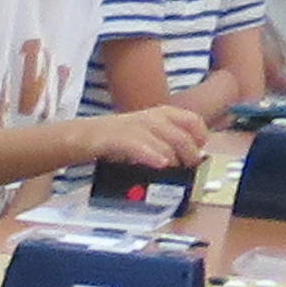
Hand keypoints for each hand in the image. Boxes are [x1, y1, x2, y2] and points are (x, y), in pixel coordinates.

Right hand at [73, 104, 211, 172]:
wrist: (85, 135)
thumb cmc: (117, 138)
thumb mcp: (148, 132)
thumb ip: (167, 140)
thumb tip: (188, 156)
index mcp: (163, 114)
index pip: (194, 123)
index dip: (200, 140)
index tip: (197, 153)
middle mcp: (153, 118)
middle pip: (184, 138)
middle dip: (189, 156)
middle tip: (186, 169)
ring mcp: (137, 127)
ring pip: (167, 145)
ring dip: (174, 162)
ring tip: (171, 172)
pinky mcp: (121, 139)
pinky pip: (142, 147)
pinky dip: (153, 156)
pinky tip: (160, 164)